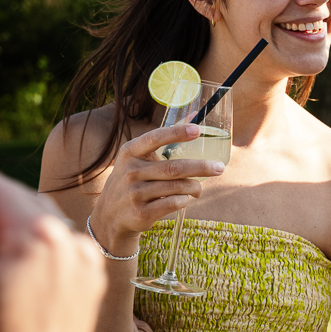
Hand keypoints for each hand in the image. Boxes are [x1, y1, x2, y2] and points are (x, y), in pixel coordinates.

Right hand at [89, 121, 224, 253]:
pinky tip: (185, 198)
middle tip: (219, 168)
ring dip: (194, 187)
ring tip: (199, 188)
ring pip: (176, 187)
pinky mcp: (141, 213)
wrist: (110, 216)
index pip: (154, 138)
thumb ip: (165, 139)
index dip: (176, 133)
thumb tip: (194, 115)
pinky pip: (173, 203)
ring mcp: (134, 193)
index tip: (198, 130)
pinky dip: (184, 200)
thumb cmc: (133, 180)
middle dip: (201, 167)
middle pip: (173, 168)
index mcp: (129, 152)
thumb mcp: (138, 158)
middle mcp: (130, 171)